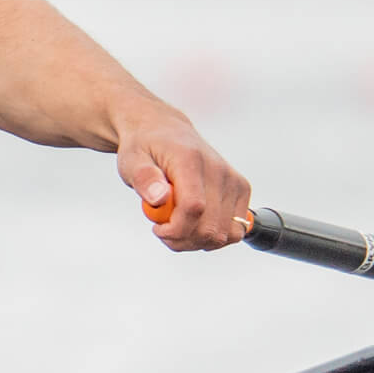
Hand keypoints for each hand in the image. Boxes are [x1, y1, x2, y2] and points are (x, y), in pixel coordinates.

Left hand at [117, 113, 251, 251]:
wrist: (165, 131)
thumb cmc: (146, 148)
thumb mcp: (132, 160)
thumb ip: (144, 179)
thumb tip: (159, 198)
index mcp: (191, 160)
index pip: (194, 207)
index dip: (175, 229)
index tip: (157, 228)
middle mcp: (219, 170)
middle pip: (211, 227)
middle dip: (182, 239)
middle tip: (162, 228)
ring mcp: (234, 181)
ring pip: (226, 234)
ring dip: (197, 241)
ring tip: (177, 225)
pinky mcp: (241, 190)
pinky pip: (235, 230)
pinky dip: (213, 236)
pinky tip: (194, 225)